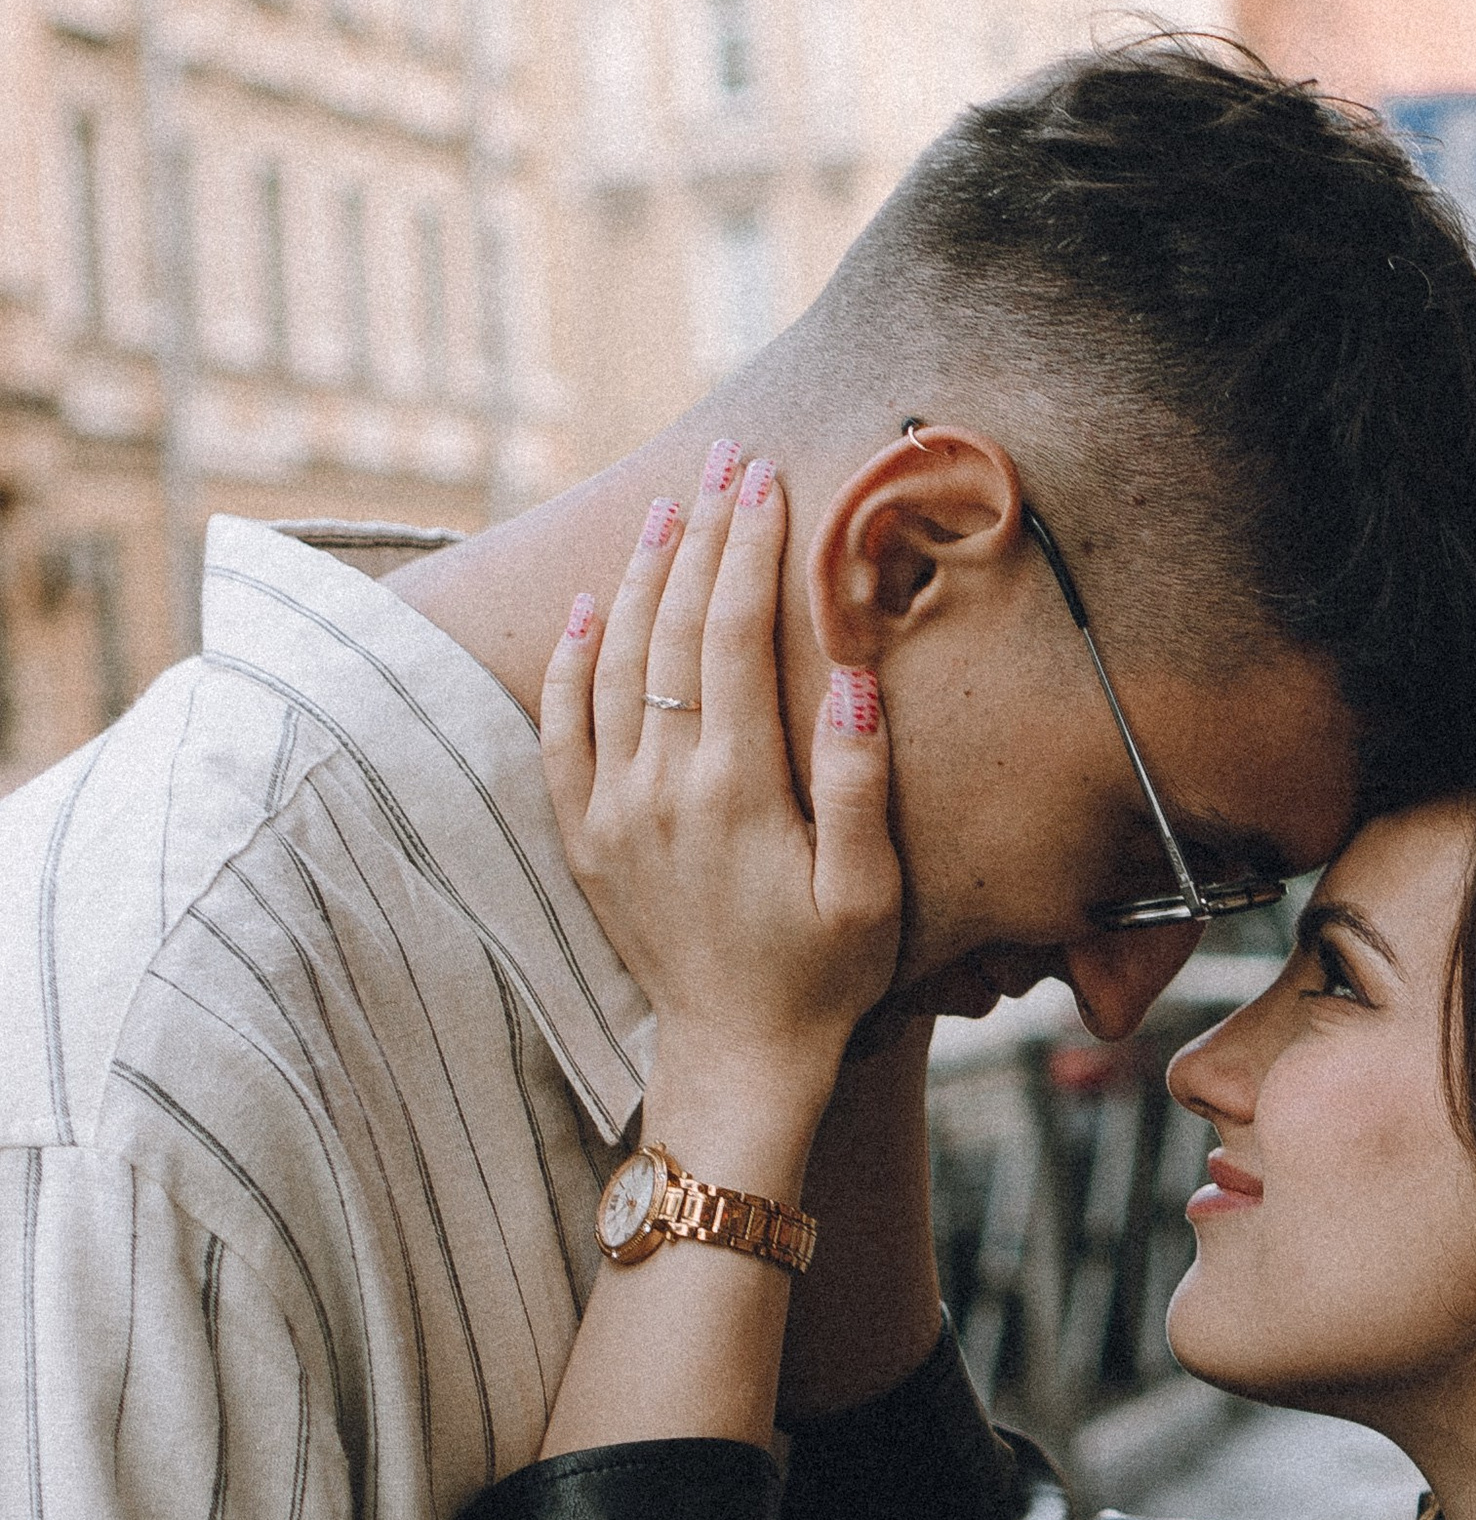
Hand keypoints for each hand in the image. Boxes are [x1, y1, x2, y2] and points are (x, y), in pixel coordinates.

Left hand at [543, 450, 902, 1145]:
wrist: (734, 1056)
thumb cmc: (823, 975)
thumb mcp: (870, 892)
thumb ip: (858, 784)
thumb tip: (852, 677)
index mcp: (735, 790)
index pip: (734, 636)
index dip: (748, 549)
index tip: (763, 482)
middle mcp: (661, 786)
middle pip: (672, 628)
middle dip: (699, 535)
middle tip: (722, 462)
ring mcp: (612, 809)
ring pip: (612, 662)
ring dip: (636, 577)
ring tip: (664, 509)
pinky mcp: (584, 836)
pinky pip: (561, 727)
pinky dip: (569, 659)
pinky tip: (586, 607)